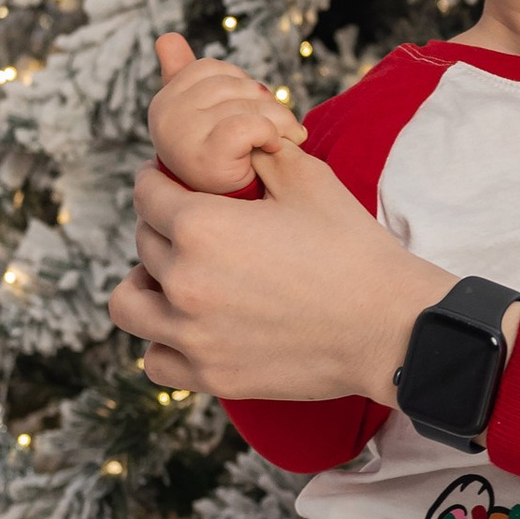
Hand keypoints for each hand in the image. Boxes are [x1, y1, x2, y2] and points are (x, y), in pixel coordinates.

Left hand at [110, 141, 456, 400]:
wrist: (390, 325)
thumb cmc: (353, 250)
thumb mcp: (307, 179)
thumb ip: (255, 155)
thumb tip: (231, 144)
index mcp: (201, 225)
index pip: (146, 192)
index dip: (160, 181)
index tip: (173, 185)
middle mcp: (185, 280)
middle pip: (143, 242)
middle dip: (165, 228)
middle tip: (199, 230)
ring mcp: (194, 334)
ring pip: (129, 304)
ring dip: (145, 285)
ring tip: (175, 280)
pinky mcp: (213, 374)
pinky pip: (154, 360)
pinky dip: (163, 342)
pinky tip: (191, 327)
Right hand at [150, 29, 299, 192]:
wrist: (237, 215)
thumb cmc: (226, 161)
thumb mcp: (206, 115)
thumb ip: (186, 75)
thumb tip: (167, 38)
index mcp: (163, 101)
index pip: (212, 68)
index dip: (243, 86)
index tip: (254, 111)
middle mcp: (164, 115)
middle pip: (233, 84)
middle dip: (267, 102)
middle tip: (282, 128)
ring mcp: (181, 136)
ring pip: (248, 103)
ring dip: (279, 120)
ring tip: (284, 139)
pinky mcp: (206, 156)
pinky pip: (251, 125)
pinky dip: (272, 134)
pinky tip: (272, 149)